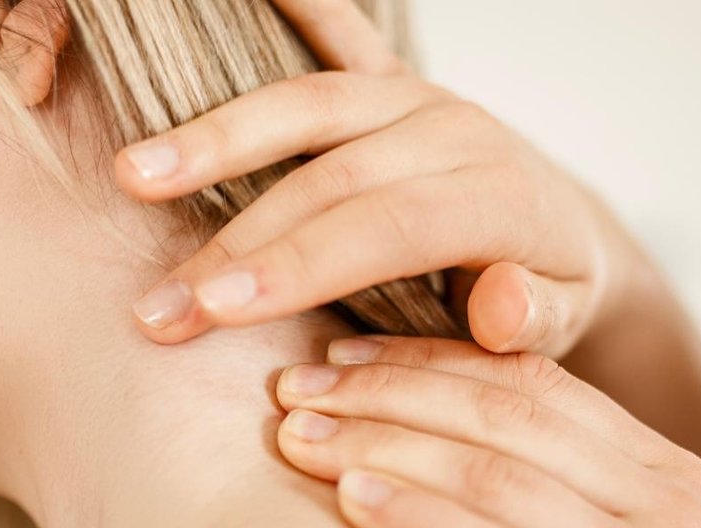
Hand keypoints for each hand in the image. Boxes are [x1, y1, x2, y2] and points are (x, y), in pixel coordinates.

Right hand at [113, 0, 646, 357]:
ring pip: (307, 107)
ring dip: (214, 140)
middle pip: (329, 179)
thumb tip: (498, 305)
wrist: (570, 232)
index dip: (297, 264)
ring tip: (131, 178)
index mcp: (499, 198)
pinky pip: (336, 34)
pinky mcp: (391, 82)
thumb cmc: (551, 293)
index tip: (216, 308)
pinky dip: (294, 6)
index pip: (387, 227)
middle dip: (234, 244)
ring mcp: (417, 99)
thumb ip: (532, 322)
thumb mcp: (564, 322)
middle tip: (154, 307)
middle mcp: (454, 132)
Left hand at [268, 335, 700, 527]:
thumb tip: (432, 457)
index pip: (534, 385)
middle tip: (292, 385)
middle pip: (506, 418)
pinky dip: (420, 523)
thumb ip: (568, 511)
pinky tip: (353, 502)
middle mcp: (671, 512)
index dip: (427, 359)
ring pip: (497, 478)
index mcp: (672, 479)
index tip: (337, 355)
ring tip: (295, 437)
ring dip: (382, 446)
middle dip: (387, 390)